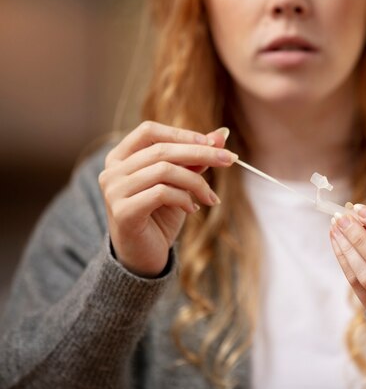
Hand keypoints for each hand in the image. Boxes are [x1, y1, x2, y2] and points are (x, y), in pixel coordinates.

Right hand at [98, 121, 236, 277]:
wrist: (144, 257)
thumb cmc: (160, 217)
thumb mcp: (180, 184)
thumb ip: (195, 159)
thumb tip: (221, 134)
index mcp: (120, 158)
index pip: (149, 131)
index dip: (182, 133)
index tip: (213, 142)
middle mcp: (112, 171)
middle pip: (161, 150)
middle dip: (201, 152)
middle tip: (230, 159)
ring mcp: (114, 191)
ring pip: (164, 170)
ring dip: (197, 182)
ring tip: (211, 197)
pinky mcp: (123, 211)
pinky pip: (162, 193)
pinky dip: (184, 199)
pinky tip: (193, 210)